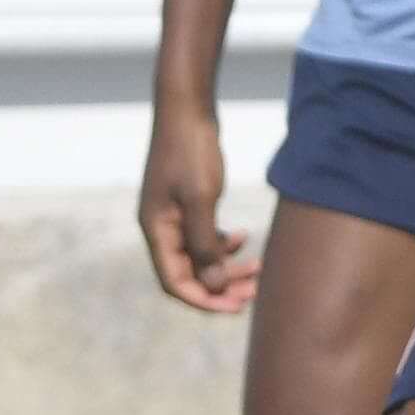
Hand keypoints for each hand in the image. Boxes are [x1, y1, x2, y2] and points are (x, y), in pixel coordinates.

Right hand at [138, 103, 254, 311]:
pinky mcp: (186, 202)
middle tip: (255, 292)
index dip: (205, 300)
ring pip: (199, 256)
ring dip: (226, 266)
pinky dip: (223, 244)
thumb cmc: (191, 151)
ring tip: (258, 267)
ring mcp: (173, 215)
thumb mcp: (201, 199)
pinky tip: (243, 238)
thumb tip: (213, 286)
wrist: (186, 108)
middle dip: (221, 286)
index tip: (237, 306)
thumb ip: (205, 245)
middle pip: (189, 274)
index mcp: (157, 230)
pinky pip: (203, 236)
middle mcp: (161, 227)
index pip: (176, 282)